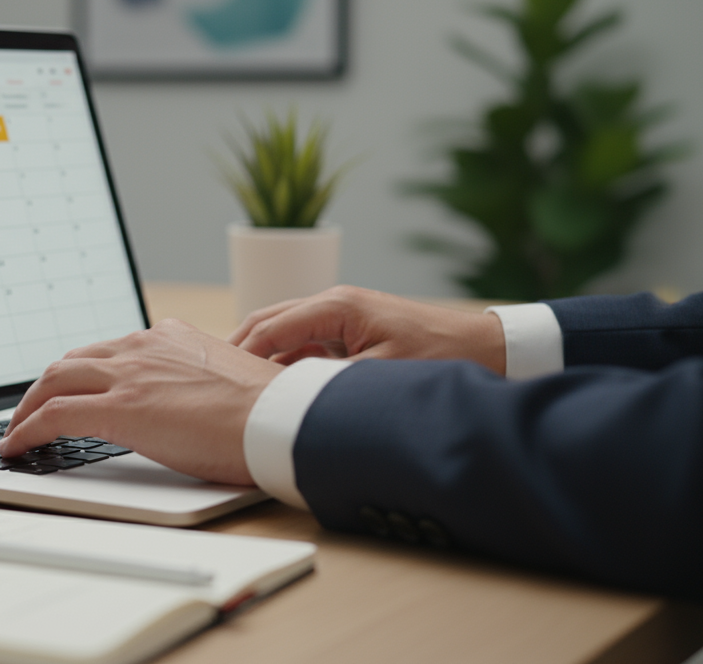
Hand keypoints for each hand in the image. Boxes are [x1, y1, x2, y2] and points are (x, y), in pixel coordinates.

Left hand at [0, 319, 282, 484]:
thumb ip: (194, 382)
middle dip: (46, 387)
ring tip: (17, 431)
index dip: (82, 372)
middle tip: (32, 410)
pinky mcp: (120, 408)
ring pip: (55, 380)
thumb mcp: (224, 380)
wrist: (279, 418)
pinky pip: (55, 414)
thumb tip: (188, 406)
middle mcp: (144, 346)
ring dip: (29, 407)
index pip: (109, 349)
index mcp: (170, 336)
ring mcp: (129, 374)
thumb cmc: (267, 411)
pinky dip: (27, 429)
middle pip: (73, 360)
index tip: (72, 388)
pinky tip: (17, 447)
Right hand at [228, 285, 506, 373]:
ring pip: (285, 332)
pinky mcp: (354, 330)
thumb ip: (327, 382)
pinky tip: (278, 388)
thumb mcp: (379, 376)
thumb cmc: (441, 358)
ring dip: (262, 357)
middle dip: (239, 349)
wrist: (490, 348)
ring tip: (237, 388)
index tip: (215, 380)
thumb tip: (283, 398)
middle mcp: (336, 303)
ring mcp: (344, 315)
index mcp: (337, 305)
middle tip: (212, 380)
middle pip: (269, 321)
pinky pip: (307, 343)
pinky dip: (287, 361)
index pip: (269, 326)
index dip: (240, 354)